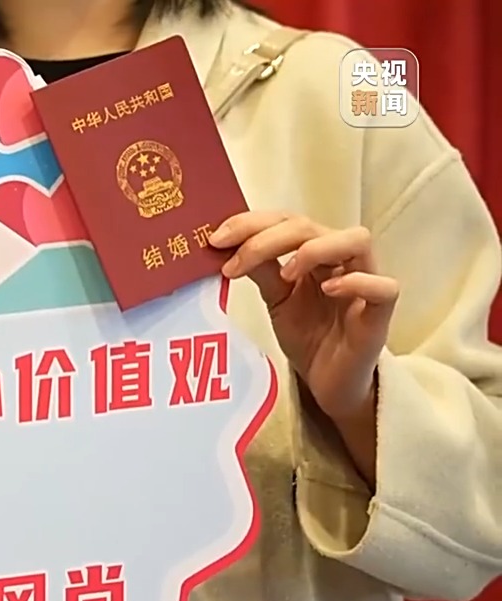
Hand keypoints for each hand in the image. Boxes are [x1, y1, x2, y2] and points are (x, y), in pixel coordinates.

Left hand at [210, 211, 398, 421]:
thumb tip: (224, 245)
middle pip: (311, 226)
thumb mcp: (276, 299)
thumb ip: (259, 270)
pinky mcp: (381, 312)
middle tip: (236, 261)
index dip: (251, 223)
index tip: (216, 240)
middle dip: (268, 237)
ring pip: (357, 239)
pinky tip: (328, 290)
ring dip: (314, 249)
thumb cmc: (308, 335)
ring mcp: (365, 282)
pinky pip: (384, 286)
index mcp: (314, 252)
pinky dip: (356, 281)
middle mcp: (341, 259)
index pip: (286, 220)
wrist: (329, 380)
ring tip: (285, 273)